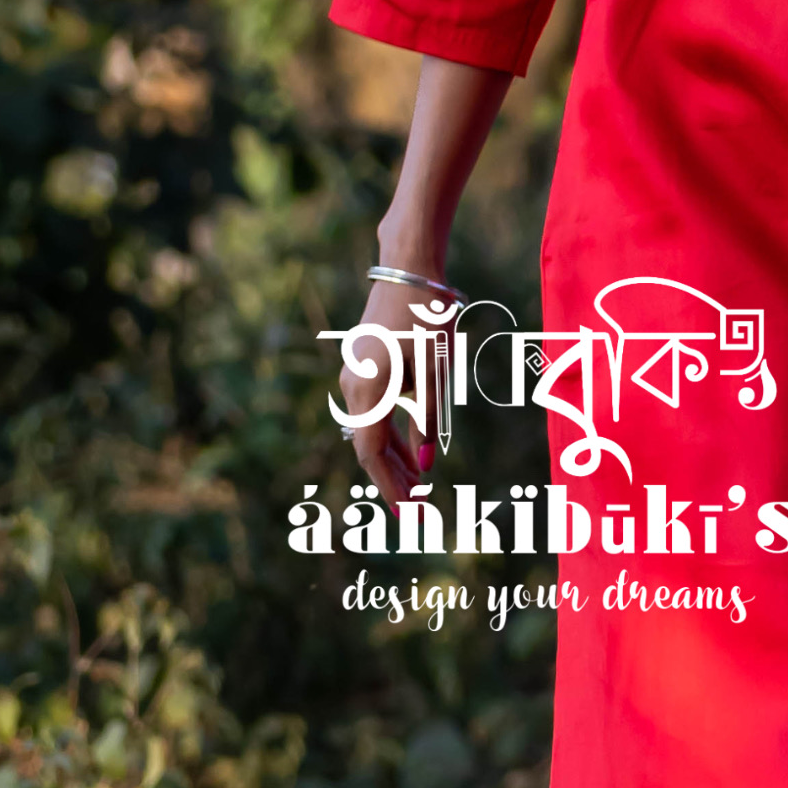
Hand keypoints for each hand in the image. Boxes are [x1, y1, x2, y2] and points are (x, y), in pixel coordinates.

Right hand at [339, 275, 459, 514]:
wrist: (408, 270)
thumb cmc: (427, 318)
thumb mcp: (434, 371)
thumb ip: (427, 418)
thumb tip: (427, 465)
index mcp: (367, 392)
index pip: (372, 456)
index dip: (392, 490)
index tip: (412, 518)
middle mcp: (353, 388)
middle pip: (370, 450)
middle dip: (396, 484)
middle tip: (423, 515)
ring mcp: (355, 377)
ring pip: (372, 433)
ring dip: (396, 463)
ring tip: (422, 492)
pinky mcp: (364, 367)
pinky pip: (375, 415)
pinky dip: (393, 438)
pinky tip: (414, 456)